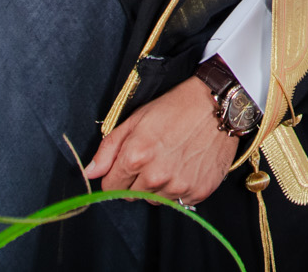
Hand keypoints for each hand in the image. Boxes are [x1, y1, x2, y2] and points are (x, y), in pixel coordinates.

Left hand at [83, 77, 237, 205]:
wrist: (217, 105)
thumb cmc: (176, 107)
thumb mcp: (136, 119)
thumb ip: (108, 149)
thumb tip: (90, 172)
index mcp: (136, 157)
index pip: (110, 187)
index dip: (116, 175)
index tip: (127, 164)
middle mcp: (156, 176)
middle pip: (131, 196)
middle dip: (136, 180)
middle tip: (153, 157)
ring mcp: (178, 186)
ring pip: (155, 200)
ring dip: (158, 186)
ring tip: (172, 160)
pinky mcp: (198, 191)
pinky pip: (178, 201)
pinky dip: (179, 188)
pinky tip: (186, 166)